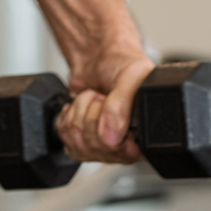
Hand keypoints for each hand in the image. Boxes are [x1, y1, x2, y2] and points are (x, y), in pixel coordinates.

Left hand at [55, 49, 154, 163]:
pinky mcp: (82, 138)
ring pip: (79, 144)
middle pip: (97, 148)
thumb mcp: (131, 75)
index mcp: (145, 135)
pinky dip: (67, 117)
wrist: (100, 55)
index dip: (113, 132)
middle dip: (93, 113)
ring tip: (93, 98)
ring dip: (79, 112)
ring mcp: (102, 144)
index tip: (109, 107)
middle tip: (103, 96)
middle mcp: (125, 144)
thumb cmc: (122, 63)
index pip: (125, 154)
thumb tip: (111, 138)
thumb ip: (122, 105)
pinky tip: (78, 106)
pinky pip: (66, 139)